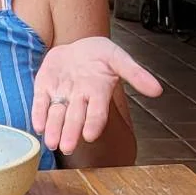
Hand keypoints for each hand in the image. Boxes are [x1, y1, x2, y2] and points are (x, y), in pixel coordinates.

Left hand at [30, 37, 161, 154]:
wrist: (76, 46)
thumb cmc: (99, 55)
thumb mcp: (118, 57)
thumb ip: (135, 73)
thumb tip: (157, 90)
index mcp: (98, 92)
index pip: (97, 112)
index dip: (94, 123)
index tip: (90, 135)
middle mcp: (79, 98)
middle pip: (75, 118)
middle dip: (70, 132)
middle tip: (67, 147)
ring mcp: (61, 94)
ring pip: (56, 115)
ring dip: (53, 129)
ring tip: (51, 143)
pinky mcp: (44, 88)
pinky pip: (40, 103)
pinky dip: (39, 114)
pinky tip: (38, 126)